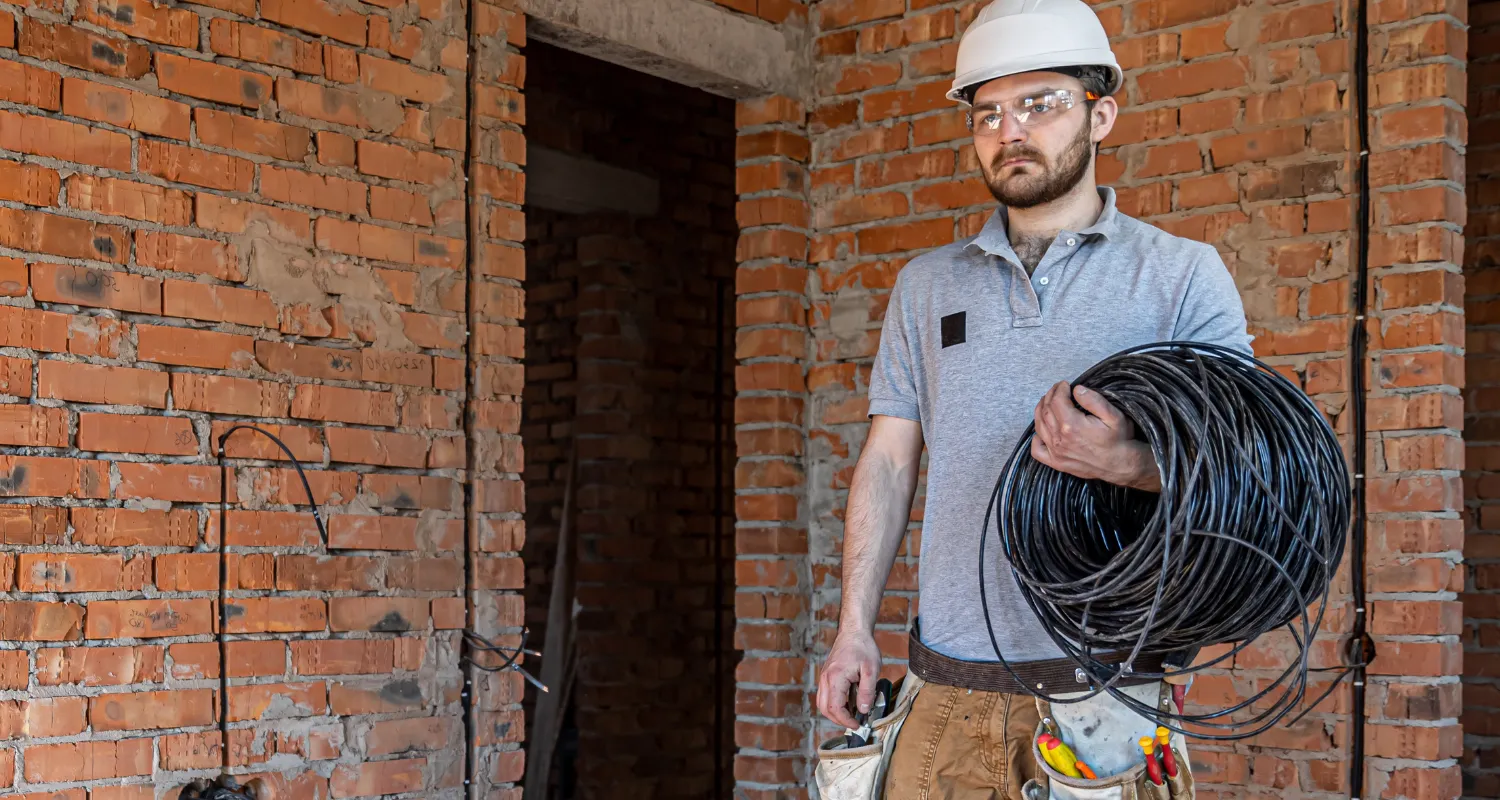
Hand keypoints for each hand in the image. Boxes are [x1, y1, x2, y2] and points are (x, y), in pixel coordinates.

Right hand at [817, 630, 880, 728]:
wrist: (854, 631)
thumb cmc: (863, 648)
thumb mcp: (871, 670)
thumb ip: (867, 692)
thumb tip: (863, 710)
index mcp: (835, 678)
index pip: (835, 708)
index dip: (846, 720)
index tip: (858, 724)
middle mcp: (825, 679)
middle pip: (824, 708)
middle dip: (839, 719)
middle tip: (854, 722)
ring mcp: (824, 677)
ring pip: (822, 703)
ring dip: (835, 712)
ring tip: (852, 714)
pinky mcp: (826, 675)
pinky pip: (825, 695)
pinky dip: (834, 703)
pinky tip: (848, 703)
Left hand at [1031, 382, 1160, 491]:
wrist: (1121, 465)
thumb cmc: (1119, 440)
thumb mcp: (1114, 415)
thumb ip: (1094, 400)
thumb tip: (1076, 389)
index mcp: (1072, 425)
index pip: (1056, 400)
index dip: (1059, 389)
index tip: (1065, 384)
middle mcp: (1060, 439)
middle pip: (1045, 411)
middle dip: (1050, 396)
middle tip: (1057, 390)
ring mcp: (1056, 452)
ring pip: (1039, 426)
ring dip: (1041, 411)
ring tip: (1048, 402)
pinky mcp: (1057, 463)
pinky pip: (1037, 450)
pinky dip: (1036, 438)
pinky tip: (1043, 429)